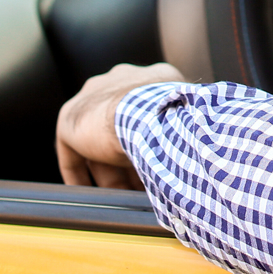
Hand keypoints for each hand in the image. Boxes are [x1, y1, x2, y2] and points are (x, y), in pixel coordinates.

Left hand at [56, 61, 181, 187]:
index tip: (155, 163)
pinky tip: (86, 191)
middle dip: (128, 160)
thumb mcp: (190, 120)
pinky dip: (79, 172)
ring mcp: (93, 96)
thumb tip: (201, 151)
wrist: (150, 113)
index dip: (149, 141)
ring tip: (119, 195)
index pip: (146, 111)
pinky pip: (71, 150)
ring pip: (98, 142)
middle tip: (139, 186)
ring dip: (109, 171)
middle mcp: (119, 80)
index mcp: (152, 77)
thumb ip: (186, 128)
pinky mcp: (71, 117)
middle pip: (120, 128)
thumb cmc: (179, 118)